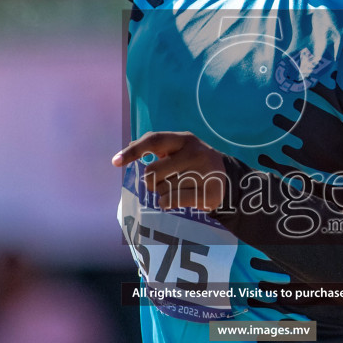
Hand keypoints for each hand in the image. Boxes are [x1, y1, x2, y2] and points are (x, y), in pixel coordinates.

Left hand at [112, 131, 229, 211]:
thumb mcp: (180, 149)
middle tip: (160, 182)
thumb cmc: (193, 164)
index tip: (115, 162)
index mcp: (184, 139)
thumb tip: (128, 148)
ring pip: (162, 189)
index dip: (133, 151)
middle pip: (152, 172)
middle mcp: (195, 153)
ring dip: (162, 193)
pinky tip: (176, 200)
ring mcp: (203, 173)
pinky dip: (166, 203)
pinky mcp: (207, 194)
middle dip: (151, 181)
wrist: (228, 181)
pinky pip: (170, 201)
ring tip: (177, 189)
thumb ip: (157, 146)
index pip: (154, 140)